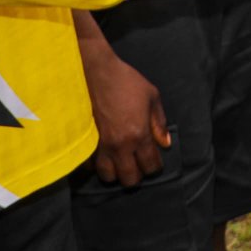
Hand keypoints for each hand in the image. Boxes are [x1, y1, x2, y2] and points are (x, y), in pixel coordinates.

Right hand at [76, 16, 168, 187]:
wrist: (94, 71)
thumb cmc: (125, 80)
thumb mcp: (152, 96)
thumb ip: (159, 122)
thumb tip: (165, 143)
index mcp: (139, 135)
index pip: (151, 166)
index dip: (155, 166)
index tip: (154, 161)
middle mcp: (119, 146)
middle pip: (130, 179)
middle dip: (136, 175)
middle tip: (137, 163)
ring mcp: (99, 146)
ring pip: (108, 177)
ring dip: (116, 172)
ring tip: (119, 161)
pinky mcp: (84, 142)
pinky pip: (90, 166)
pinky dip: (98, 164)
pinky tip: (103, 153)